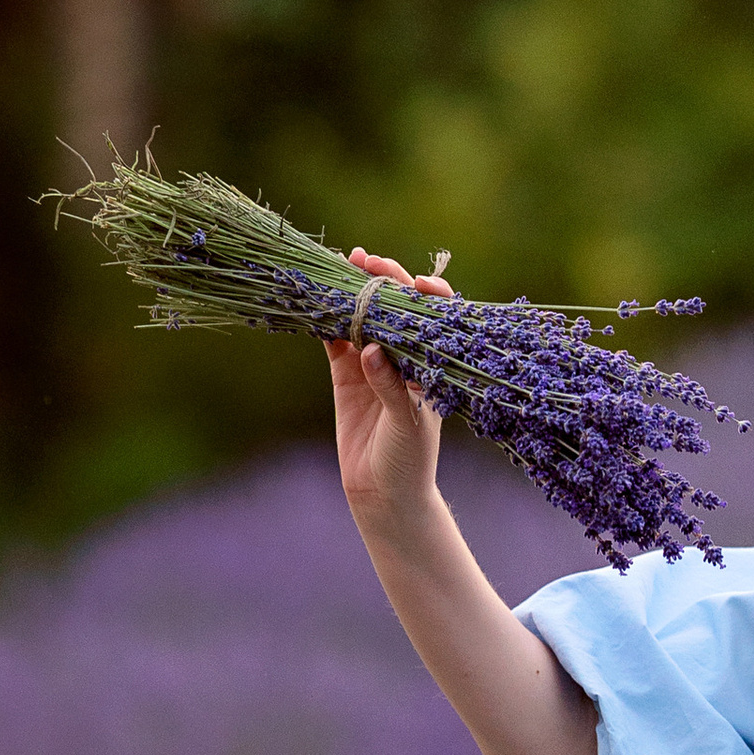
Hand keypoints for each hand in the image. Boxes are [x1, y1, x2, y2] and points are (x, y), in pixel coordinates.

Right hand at [327, 248, 453, 547]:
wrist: (385, 494)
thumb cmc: (411, 459)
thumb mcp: (407, 423)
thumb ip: (390, 386)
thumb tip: (371, 349)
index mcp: (432, 364)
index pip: (435, 319)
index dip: (428, 295)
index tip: (416, 282)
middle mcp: (405, 357)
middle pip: (396, 308)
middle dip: (384, 280)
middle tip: (366, 259)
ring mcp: (374, 363)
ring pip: (364, 318)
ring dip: (353, 293)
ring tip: (341, 267)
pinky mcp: (347, 375)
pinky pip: (335, 340)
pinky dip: (327, 321)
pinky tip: (318, 302)